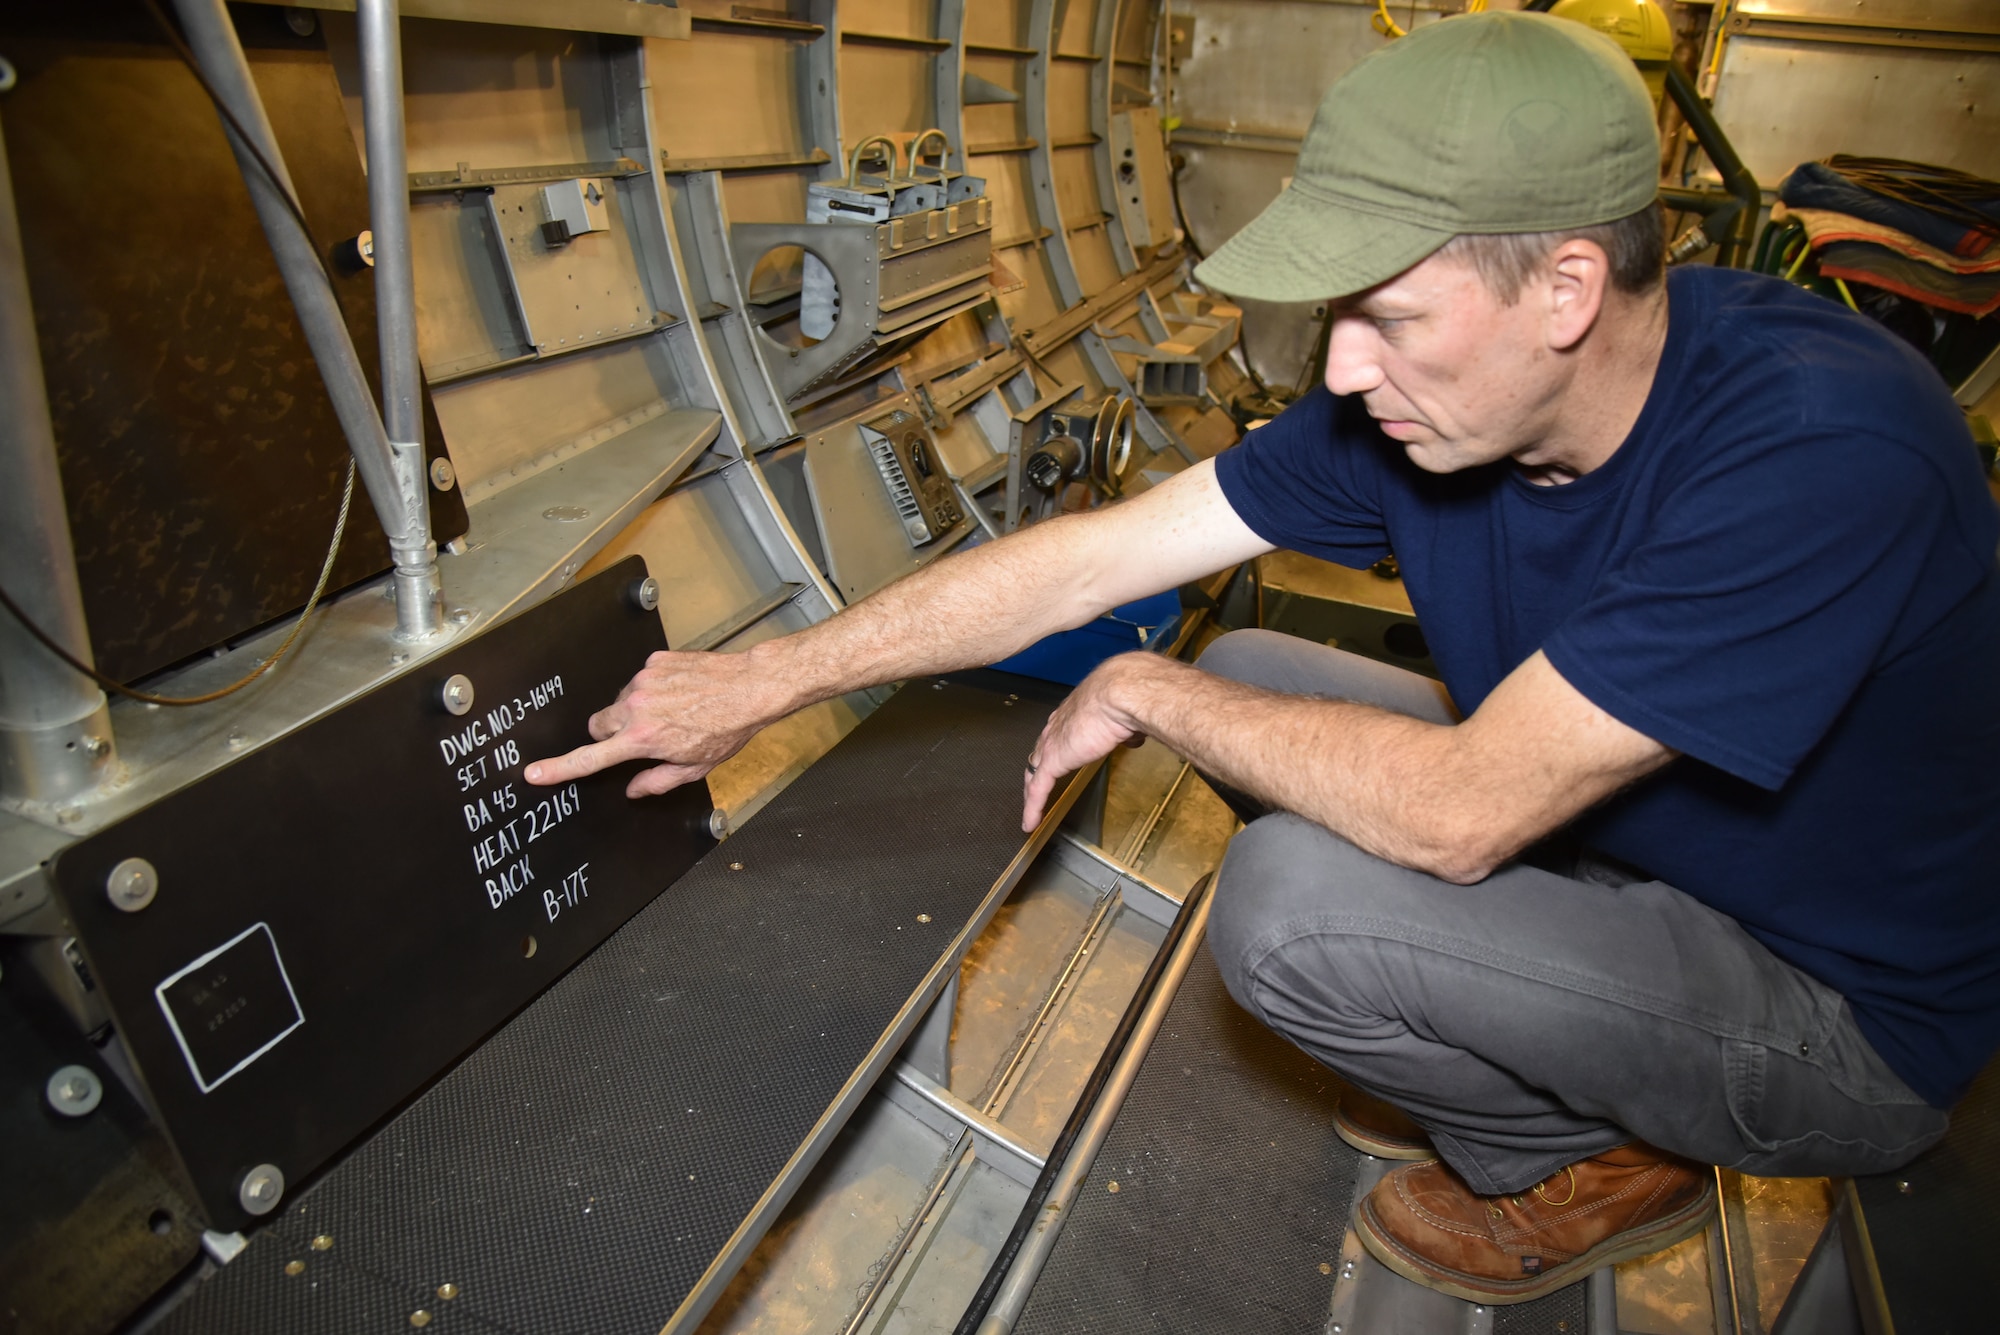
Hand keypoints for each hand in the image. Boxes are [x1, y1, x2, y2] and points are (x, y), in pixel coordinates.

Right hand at [523, 648, 787, 798]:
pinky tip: (679, 693)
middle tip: (641, 738)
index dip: (559, 769)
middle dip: (611, 734)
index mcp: (642, 739)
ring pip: (621, 702)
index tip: (535, 773)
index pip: (590, 759)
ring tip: (672, 712)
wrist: (749, 687)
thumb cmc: (726, 730)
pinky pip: (641, 679)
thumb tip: (633, 789)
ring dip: (636, 710)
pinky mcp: (653, 661)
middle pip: (598, 725)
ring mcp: (643, 680)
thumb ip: (657, 780)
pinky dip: (653, 688)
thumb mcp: (694, 767)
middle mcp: (636, 707)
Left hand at [1021, 654, 1158, 829]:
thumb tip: (1133, 737)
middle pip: (1039, 754)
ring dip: (1032, 793)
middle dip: (1037, 772)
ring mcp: (1052, 744)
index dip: (1055, 750)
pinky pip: (1037, 790)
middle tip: (1035, 790)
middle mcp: (1057, 726)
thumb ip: (1126, 730)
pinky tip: (1030, 823)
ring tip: (1031, 811)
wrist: (1119, 693)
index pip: (1057, 735)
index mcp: (1073, 713)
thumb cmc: (1125, 698)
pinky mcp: (1052, 761)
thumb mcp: (1126, 718)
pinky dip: (1033, 808)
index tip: (1059, 760)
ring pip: (1034, 773)